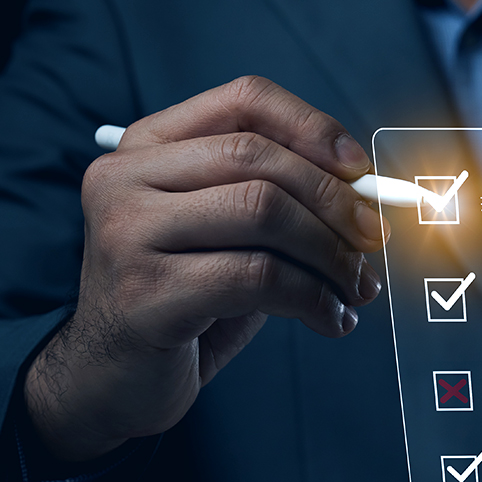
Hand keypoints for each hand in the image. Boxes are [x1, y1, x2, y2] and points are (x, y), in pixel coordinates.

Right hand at [24, 76, 386, 460]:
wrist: (110, 381)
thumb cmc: (181, 302)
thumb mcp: (225, 234)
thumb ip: (279, 199)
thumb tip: (367, 193)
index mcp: (147, 147)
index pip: (244, 100)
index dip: (314, 127)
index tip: (361, 170)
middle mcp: (125, 178)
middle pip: (258, 157)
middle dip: (334, 200)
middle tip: (372, 241)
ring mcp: (127, 233)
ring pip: (263, 211)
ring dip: (330, 253)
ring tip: (355, 288)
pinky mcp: (145, 293)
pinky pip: (258, 277)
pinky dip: (313, 298)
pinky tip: (329, 319)